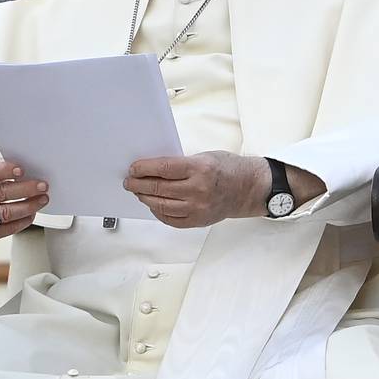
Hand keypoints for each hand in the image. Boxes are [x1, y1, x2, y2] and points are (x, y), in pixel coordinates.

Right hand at [0, 159, 48, 245]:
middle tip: (42, 186)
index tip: (21, 169)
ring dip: (28, 206)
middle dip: (25, 189)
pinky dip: (23, 221)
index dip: (4, 171)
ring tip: (42, 199)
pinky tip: (32, 213)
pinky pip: (7, 229)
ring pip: (5, 213)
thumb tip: (23, 170)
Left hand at [123, 151, 270, 227]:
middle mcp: (198, 190)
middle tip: (130, 181)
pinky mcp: (198, 221)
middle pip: (159, 188)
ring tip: (138, 192)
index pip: (163, 168)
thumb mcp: (204, 156)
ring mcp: (198, 208)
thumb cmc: (228, 169)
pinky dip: (158, 212)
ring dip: (145, 198)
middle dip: (139, 184)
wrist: (249, 188)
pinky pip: (171, 219)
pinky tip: (153, 205)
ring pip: (162, 205)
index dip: (143, 168)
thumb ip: (180, 164)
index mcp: (200, 169)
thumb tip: (152, 169)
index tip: (133, 168)